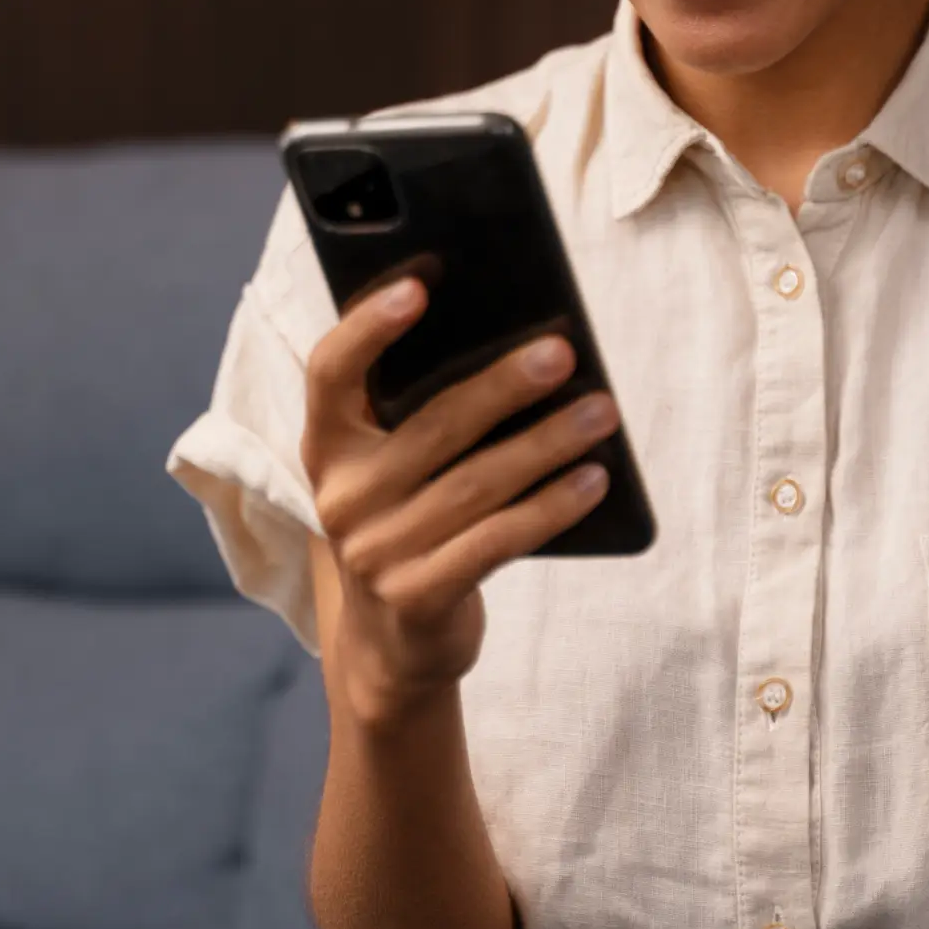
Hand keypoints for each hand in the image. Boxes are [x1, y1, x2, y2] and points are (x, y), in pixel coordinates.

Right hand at [298, 276, 618, 727]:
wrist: (393, 643)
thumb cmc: (411, 520)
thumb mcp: (396, 466)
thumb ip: (423, 410)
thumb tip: (519, 343)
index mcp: (328, 445)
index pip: (330, 372)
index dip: (369, 327)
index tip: (420, 286)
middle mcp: (342, 496)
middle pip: (431, 427)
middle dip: (503, 385)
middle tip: (562, 352)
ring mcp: (375, 553)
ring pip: (475, 485)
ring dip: (546, 444)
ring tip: (601, 412)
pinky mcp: (418, 598)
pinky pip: (495, 542)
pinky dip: (551, 508)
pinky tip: (594, 480)